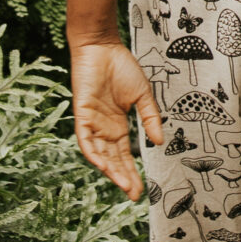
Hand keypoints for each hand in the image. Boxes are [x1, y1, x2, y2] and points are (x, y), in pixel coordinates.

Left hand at [68, 40, 163, 199]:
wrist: (102, 46)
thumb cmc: (122, 67)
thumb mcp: (142, 96)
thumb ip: (150, 118)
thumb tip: (159, 142)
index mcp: (117, 125)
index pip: (124, 155)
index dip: (132, 173)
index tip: (142, 190)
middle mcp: (104, 129)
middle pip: (113, 160)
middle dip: (123, 178)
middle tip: (134, 195)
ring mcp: (92, 123)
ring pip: (99, 154)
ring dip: (110, 170)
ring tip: (123, 185)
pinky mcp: (82, 114)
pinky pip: (85, 139)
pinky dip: (92, 153)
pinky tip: (102, 166)